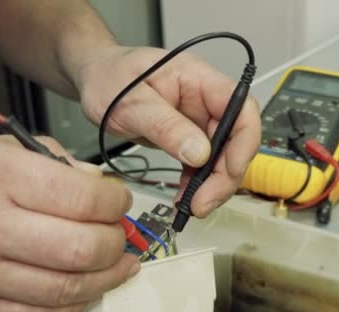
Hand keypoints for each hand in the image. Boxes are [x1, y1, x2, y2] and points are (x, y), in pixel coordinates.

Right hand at [0, 125, 137, 311]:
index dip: (114, 201)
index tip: (118, 200)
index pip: (80, 197)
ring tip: (121, 263)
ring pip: (65, 288)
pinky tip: (88, 287)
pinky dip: (74, 303)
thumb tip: (94, 181)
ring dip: (107, 277)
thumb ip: (45, 157)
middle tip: (119, 232)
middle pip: (80, 248)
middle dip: (115, 241)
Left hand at [75, 46, 260, 217]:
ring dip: (213, 185)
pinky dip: (197, 185)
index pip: (241, 107)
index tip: (228, 170)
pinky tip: (184, 198)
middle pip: (236, 138)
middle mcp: (205, 99)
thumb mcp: (129, 102)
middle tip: (203, 202)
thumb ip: (164, 125)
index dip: (244, 141)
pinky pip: (203, 165)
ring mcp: (199, 120)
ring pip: (223, 156)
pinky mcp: (189, 137)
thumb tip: (199, 153)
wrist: (95, 80)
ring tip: (192, 206)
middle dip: (225, 174)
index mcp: (198, 78)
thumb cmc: (108, 78)